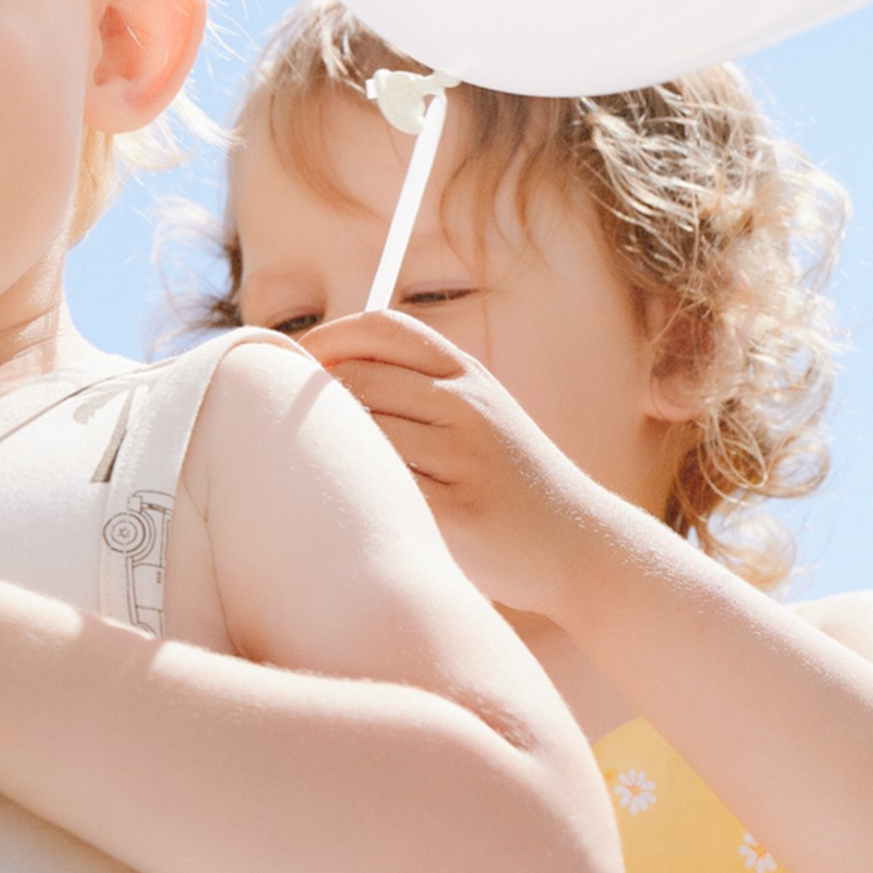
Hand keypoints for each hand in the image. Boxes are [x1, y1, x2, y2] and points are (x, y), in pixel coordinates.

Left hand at [301, 311, 617, 620]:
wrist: (580, 544)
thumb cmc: (507, 482)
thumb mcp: (478, 415)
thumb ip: (417, 391)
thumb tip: (321, 373)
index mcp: (467, 374)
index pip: (382, 327)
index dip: (328, 337)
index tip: (295, 364)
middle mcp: (467, 405)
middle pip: (359, 378)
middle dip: (314, 401)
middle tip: (293, 433)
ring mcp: (465, 457)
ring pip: (363, 434)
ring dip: (330, 453)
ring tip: (320, 476)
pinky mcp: (460, 512)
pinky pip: (383, 490)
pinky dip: (356, 495)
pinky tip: (349, 509)